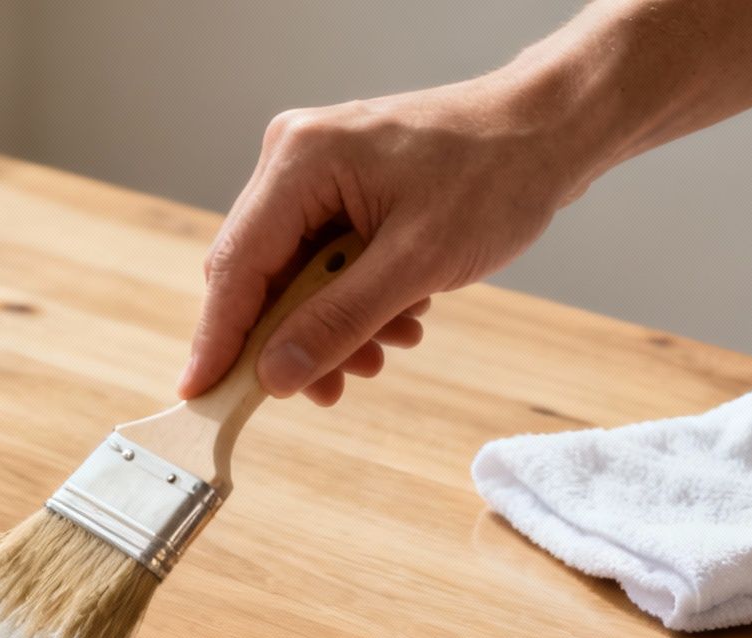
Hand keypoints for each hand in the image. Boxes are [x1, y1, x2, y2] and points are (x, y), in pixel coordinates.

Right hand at [178, 74, 592, 404]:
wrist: (553, 130)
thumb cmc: (496, 175)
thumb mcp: (417, 263)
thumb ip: (338, 322)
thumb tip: (273, 375)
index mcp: (299, 161)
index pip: (235, 267)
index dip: (217, 339)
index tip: (199, 394)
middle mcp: (293, 160)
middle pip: (258, 275)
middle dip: (292, 339)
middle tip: (329, 390)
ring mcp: (315, 172)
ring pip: (293, 276)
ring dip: (331, 326)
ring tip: (384, 352)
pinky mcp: (340, 189)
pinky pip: (322, 261)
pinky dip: (352, 300)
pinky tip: (396, 321)